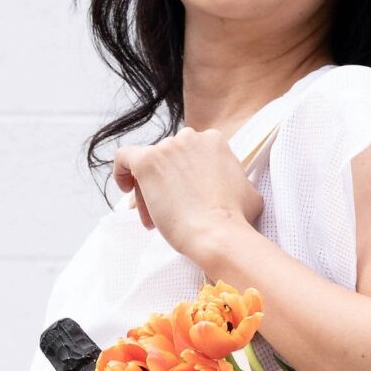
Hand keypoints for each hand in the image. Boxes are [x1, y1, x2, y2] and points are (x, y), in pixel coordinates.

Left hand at [113, 127, 262, 261]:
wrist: (219, 234)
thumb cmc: (236, 219)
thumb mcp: (248, 191)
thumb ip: (232, 178)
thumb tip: (228, 183)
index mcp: (213, 140)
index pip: (191, 156)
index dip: (188, 179)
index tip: (189, 201)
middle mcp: (189, 137)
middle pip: (170, 160)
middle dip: (170, 186)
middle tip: (173, 213)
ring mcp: (167, 148)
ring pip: (150, 166)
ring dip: (152, 191)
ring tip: (158, 219)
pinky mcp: (147, 162)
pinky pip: (125, 157)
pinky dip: (122, 171)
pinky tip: (125, 188)